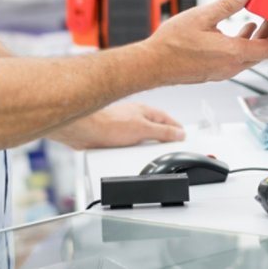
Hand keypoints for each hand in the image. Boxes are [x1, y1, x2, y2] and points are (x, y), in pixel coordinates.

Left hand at [48, 103, 183, 148]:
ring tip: (149, 155)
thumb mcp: (143, 129)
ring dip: (144, 146)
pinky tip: (130, 156)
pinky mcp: (113, 136)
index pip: (167, 119)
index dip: (177, 129)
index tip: (183, 137)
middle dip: (161, 138)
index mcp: (145, 111)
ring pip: (140, 137)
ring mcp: (123, 126)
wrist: (83, 130)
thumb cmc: (108, 123)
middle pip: (154, 128)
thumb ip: (162, 132)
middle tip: (169, 148)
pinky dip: (132, 150)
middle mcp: (134, 117)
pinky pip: (128, 144)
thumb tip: (179, 133)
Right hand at [145, 0, 267, 85]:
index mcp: (233, 54)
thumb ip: (226, 5)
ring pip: (252, 53)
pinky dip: (248, 42)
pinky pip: (240, 55)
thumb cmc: (172, 45)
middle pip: (265, 51)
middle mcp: (232, 65)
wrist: (151, 66)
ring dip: (263, 37)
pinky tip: (246, 28)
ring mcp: (224, 69)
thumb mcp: (201, 17)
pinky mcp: (215, 68)